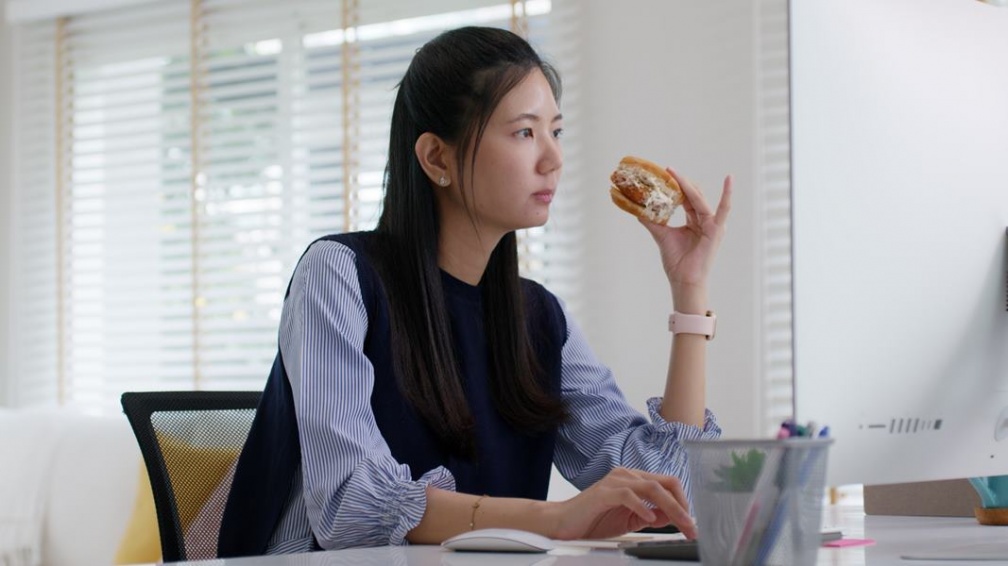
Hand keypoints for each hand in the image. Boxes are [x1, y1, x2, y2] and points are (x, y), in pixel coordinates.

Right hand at [550, 467, 696, 540]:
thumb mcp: (629, 520)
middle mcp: (626, 475)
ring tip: (680, 524)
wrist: (563, 523)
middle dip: (682, 506)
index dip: (683, 503)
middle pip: (665, 484)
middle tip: (691, 527)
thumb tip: (671, 517)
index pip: (668, 485)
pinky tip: (650, 519)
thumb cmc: (593, 520)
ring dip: (670, 508)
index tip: (691, 524)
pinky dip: (643, 507)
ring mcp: (615, 481)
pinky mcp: (603, 492)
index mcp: (634, 480)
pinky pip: (629, 494)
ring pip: (652, 488)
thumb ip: (649, 516)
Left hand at [640, 170, 731, 302]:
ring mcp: (712, 223)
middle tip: (667, 169)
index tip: (664, 174)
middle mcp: (705, 220)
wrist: (683, 279)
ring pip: (699, 198)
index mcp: (694, 221)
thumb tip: (638, 210)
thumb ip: (653, 222)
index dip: (676, 186)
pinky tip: (729, 179)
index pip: (686, 198)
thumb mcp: (662, 236)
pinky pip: (724, 209)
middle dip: (679, 182)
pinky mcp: (716, 229)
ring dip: (686, 185)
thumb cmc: (677, 262)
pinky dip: (727, 194)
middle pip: (693, 195)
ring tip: (674, 173)